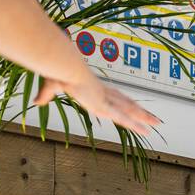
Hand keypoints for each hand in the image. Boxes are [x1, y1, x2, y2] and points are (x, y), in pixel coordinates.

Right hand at [33, 73, 160, 136]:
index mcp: (94, 88)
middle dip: (140, 110)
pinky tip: (145, 130)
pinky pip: (122, 118)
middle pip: (126, 103)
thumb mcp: (51, 85)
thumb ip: (46, 96)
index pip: (114, 97)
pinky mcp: (104, 105)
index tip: (132, 106)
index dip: (124, 102)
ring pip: (129, 111)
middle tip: (152, 117)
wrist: (62, 64)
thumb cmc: (58, 69)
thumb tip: (36, 102)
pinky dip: (134, 124)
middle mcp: (103, 94)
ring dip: (143, 118)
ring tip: (157, 124)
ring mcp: (105, 100)